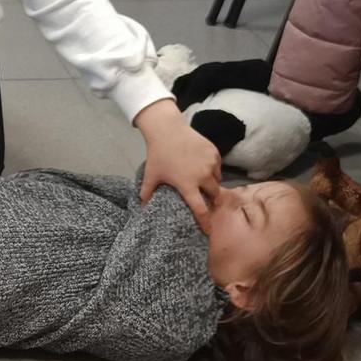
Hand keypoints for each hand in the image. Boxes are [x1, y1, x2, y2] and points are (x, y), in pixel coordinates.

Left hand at [135, 99, 221, 229]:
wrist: (168, 129)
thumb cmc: (158, 154)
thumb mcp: (151, 175)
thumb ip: (146, 192)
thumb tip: (141, 207)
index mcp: (187, 185)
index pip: (200, 209)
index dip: (205, 222)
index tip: (208, 231)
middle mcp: (203, 176)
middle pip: (214, 195)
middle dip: (212, 199)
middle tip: (207, 199)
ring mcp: (210, 163)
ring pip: (218, 180)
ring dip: (213, 184)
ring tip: (204, 182)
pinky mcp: (215, 153)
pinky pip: (218, 166)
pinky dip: (213, 170)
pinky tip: (204, 167)